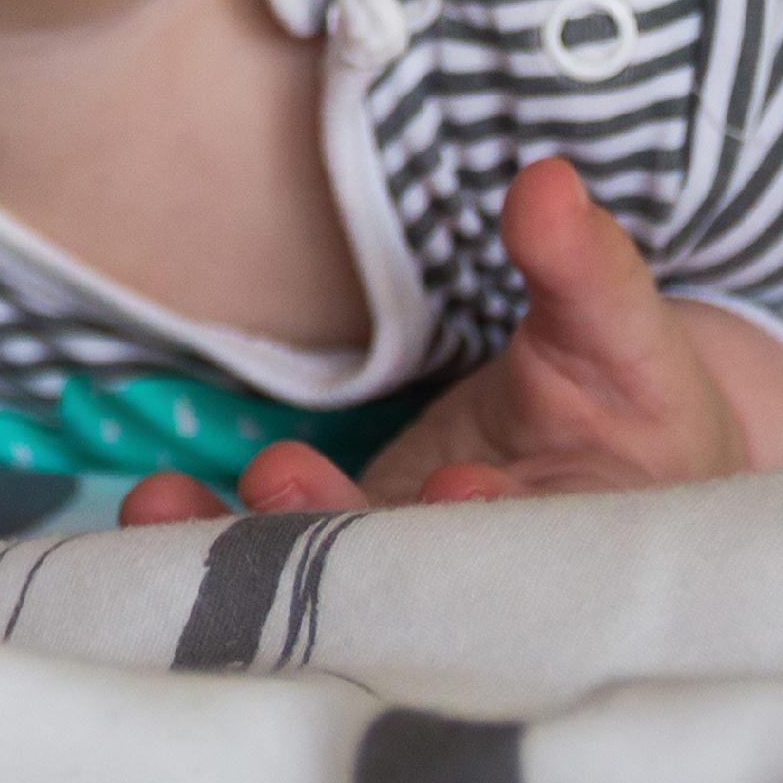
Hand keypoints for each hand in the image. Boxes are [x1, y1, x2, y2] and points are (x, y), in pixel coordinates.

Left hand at [115, 157, 782, 523]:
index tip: (464, 483)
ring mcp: (394, 589)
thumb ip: (583, 269)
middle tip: (286, 482)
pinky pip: (265, 565)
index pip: (530, 553)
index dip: (490, 524)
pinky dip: (204, 542)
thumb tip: (546, 185)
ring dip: (240, 551)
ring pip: (317, 586)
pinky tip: (149, 508)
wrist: (602, 467)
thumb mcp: (625, 338)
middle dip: (342, 536)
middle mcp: (476, 597)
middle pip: (405, 582)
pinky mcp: (336, 566)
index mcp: (578, 556)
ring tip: (167, 504)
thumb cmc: (633, 410)